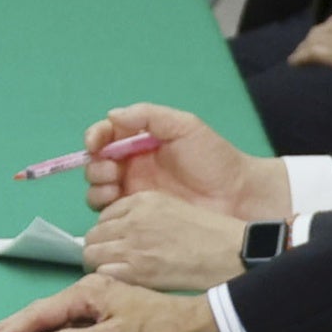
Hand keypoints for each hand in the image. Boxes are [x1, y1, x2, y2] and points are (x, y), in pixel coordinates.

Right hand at [0, 275, 219, 331]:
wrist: (193, 324)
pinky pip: (66, 320)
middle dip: (9, 328)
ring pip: (52, 316)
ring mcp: (95, 299)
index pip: (39, 314)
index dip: (11, 331)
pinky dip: (46, 331)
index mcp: (86, 294)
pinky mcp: (104, 309)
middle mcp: (87, 291)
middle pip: (40, 311)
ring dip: (25, 330)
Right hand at [81, 102, 287, 221]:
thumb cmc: (213, 159)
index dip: (95, 137)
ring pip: (97, 189)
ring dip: (96, 186)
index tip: (96, 143)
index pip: (106, 136)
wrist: (236, 197)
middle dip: (95, 165)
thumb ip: (149, 116)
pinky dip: (104, 208)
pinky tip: (119, 204)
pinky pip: (109, 213)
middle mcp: (132, 166)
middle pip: (96, 164)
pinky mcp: (138, 216)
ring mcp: (134, 192)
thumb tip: (111, 115)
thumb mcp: (184, 126)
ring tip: (114, 188)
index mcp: (141, 143)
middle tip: (113, 171)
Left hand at [83, 192, 247, 291]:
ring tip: (118, 272)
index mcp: (141, 200)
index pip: (104, 215)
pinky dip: (109, 279)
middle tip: (114, 260)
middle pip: (93, 235)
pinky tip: (125, 281)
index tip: (118, 242)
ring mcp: (132, 245)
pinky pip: (103, 273)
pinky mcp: (136, 270)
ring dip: (101, 264)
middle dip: (100, 248)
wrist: (229, 254)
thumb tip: (118, 230)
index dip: (109, 232)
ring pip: (92, 254)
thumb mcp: (171, 208)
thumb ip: (141, 214)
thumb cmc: (207, 234)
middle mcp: (132, 220)